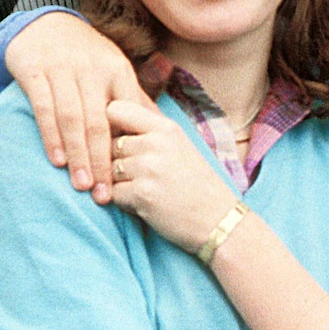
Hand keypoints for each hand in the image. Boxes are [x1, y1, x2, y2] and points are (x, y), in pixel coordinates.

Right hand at [6, 11, 152, 203]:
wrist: (45, 25)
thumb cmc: (86, 56)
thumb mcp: (113, 70)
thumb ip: (133, 100)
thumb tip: (161, 131)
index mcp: (117, 69)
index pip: (126, 115)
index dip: (128, 150)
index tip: (131, 181)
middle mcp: (92, 68)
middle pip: (99, 122)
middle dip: (102, 161)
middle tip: (104, 196)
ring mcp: (62, 68)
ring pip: (72, 117)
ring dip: (77, 154)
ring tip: (82, 185)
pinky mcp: (35, 71)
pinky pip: (44, 107)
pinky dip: (50, 135)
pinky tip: (57, 160)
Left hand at [103, 100, 241, 252]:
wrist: (219, 220)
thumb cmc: (197, 184)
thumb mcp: (179, 145)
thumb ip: (150, 131)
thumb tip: (109, 117)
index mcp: (165, 127)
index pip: (116, 109)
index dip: (110, 125)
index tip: (119, 139)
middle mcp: (155, 143)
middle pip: (109, 145)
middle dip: (117, 162)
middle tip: (144, 176)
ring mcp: (147, 168)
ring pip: (109, 171)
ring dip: (121, 184)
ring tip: (148, 190)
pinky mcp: (141, 194)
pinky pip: (113, 194)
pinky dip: (125, 203)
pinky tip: (147, 205)